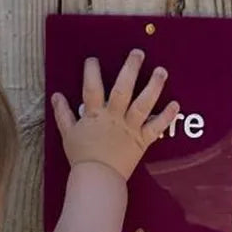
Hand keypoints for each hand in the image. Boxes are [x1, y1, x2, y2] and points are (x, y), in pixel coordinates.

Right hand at [51, 49, 179, 181]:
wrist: (97, 179)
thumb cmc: (81, 157)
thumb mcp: (68, 134)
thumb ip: (63, 113)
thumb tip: (56, 95)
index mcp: (95, 115)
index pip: (92, 88)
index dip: (92, 72)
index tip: (93, 59)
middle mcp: (114, 117)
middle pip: (123, 89)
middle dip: (131, 69)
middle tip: (138, 53)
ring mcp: (130, 128)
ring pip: (143, 104)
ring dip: (154, 86)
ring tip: (161, 71)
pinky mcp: (142, 141)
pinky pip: (156, 127)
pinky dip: (167, 116)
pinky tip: (176, 104)